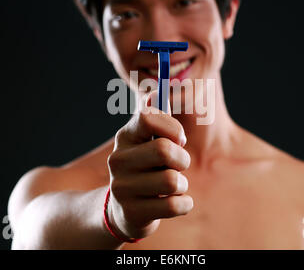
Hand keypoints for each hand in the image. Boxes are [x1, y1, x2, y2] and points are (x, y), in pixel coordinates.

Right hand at [106, 91, 192, 239]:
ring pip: (172, 181)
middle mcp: (118, 159)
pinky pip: (174, 205)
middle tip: (178, 166)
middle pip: (165, 150)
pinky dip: (184, 204)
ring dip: (182, 184)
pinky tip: (174, 202)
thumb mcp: (148, 141)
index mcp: (125, 136)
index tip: (178, 139)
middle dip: (182, 159)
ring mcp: (122, 188)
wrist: (124, 210)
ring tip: (172, 186)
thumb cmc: (146, 167)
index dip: (172, 127)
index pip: (147, 117)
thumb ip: (155, 117)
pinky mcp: (133, 213)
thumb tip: (156, 91)